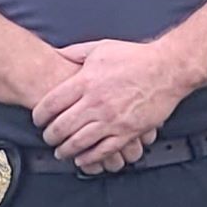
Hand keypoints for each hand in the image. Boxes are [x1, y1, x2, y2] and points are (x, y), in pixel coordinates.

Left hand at [32, 38, 186, 174]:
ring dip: (65, 150)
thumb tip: (55, 53)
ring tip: (60, 151)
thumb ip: (75, 53)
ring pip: (78, 142)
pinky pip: (102, 151)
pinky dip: (88, 158)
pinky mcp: (127, 132)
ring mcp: (111, 119)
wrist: (168, 69)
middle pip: (61, 127)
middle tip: (48, 138)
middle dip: (49, 136)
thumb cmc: (136, 57)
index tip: (38, 120)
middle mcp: (95, 102)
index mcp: (85, 81)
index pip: (50, 104)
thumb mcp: (101, 48)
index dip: (39, 116)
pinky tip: (81, 158)